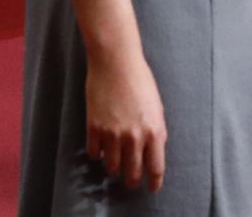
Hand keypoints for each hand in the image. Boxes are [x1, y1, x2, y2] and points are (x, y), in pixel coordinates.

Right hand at [86, 50, 167, 191]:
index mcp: (154, 131)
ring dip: (114, 167)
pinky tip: (100, 149)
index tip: (153, 188)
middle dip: (132, 179)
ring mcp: (112, 134)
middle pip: (132, 173)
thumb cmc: (140, 81)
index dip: (154, 182)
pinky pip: (94, 153)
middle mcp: (134, 137)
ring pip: (111, 167)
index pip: (155, 168)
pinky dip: (97, 154)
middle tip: (131, 180)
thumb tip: (153, 150)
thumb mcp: (157, 107)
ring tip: (116, 163)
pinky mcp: (94, 128)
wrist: (116, 63)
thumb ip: (155, 130)